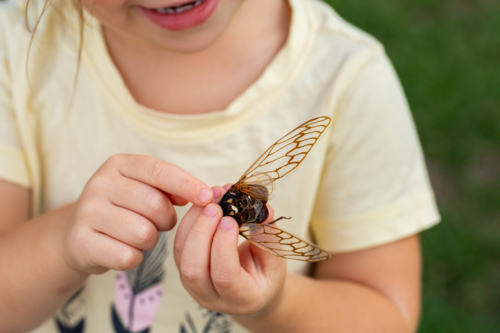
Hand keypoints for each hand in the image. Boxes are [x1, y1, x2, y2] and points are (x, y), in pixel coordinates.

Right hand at [63, 154, 212, 274]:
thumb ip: (172, 187)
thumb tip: (203, 195)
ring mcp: (86, 212)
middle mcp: (99, 183)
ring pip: (143, 233)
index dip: (187, 184)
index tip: (208, 197)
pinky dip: (134, 257)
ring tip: (139, 235)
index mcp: (118, 164)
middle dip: (166, 219)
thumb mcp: (144, 188)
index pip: (159, 171)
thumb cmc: (124, 208)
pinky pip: (127, 256)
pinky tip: (124, 249)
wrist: (80, 233)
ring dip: (151, 240)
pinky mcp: (80, 242)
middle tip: (159, 222)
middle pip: (155, 205)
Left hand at [173, 186, 286, 316]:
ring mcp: (194, 286)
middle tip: (215, 206)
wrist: (254, 290)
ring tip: (210, 198)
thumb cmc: (267, 274)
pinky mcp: (185, 269)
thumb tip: (261, 208)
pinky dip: (188, 221)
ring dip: (193, 222)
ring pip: (182, 255)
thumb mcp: (275, 258)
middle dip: (201, 233)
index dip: (224, 246)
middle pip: (194, 269)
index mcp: (241, 299)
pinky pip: (179, 245)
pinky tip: (203, 203)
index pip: (224, 277)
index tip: (231, 219)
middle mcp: (211, 297)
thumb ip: (267, 235)